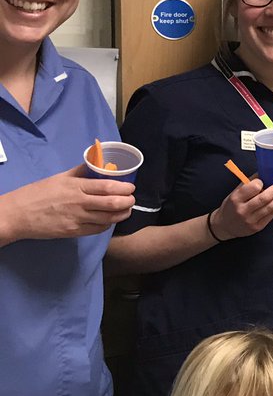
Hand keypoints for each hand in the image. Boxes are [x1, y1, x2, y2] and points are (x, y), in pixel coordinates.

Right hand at [0, 165, 134, 242]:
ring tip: (126, 210)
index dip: (124, 188)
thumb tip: (98, 163)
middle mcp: (79, 203)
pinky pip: (97, 229)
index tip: (131, 187)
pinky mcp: (73, 232)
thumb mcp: (60, 177)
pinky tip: (110, 220)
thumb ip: (81, 172)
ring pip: (108, 218)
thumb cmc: (38, 193)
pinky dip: (108, 224)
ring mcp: (76, 219)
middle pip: (112, 203)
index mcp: (76, 186)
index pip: (107, 186)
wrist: (17, 214)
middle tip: (131, 199)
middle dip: (127, 202)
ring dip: (122, 214)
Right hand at [208, 175, 272, 240]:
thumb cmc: (231, 206)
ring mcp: (251, 220)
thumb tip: (264, 173)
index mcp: (236, 199)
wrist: (224, 226)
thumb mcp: (234, 192)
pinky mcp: (258, 227)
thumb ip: (248, 184)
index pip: (252, 188)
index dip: (261, 182)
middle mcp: (243, 210)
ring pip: (271, 207)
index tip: (266, 178)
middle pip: (264, 198)